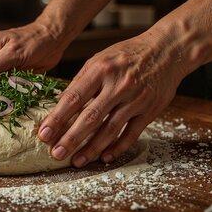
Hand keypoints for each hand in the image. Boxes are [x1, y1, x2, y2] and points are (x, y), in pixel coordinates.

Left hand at [37, 33, 187, 166]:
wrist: (167, 50)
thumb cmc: (128, 54)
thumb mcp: (100, 58)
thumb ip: (81, 80)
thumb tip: (60, 103)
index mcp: (101, 69)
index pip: (73, 98)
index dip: (57, 118)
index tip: (44, 134)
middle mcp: (118, 84)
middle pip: (90, 117)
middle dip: (71, 138)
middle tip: (56, 154)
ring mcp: (136, 99)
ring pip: (110, 129)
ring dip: (92, 148)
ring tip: (77, 161)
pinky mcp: (150, 110)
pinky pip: (131, 133)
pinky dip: (117, 147)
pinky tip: (104, 157)